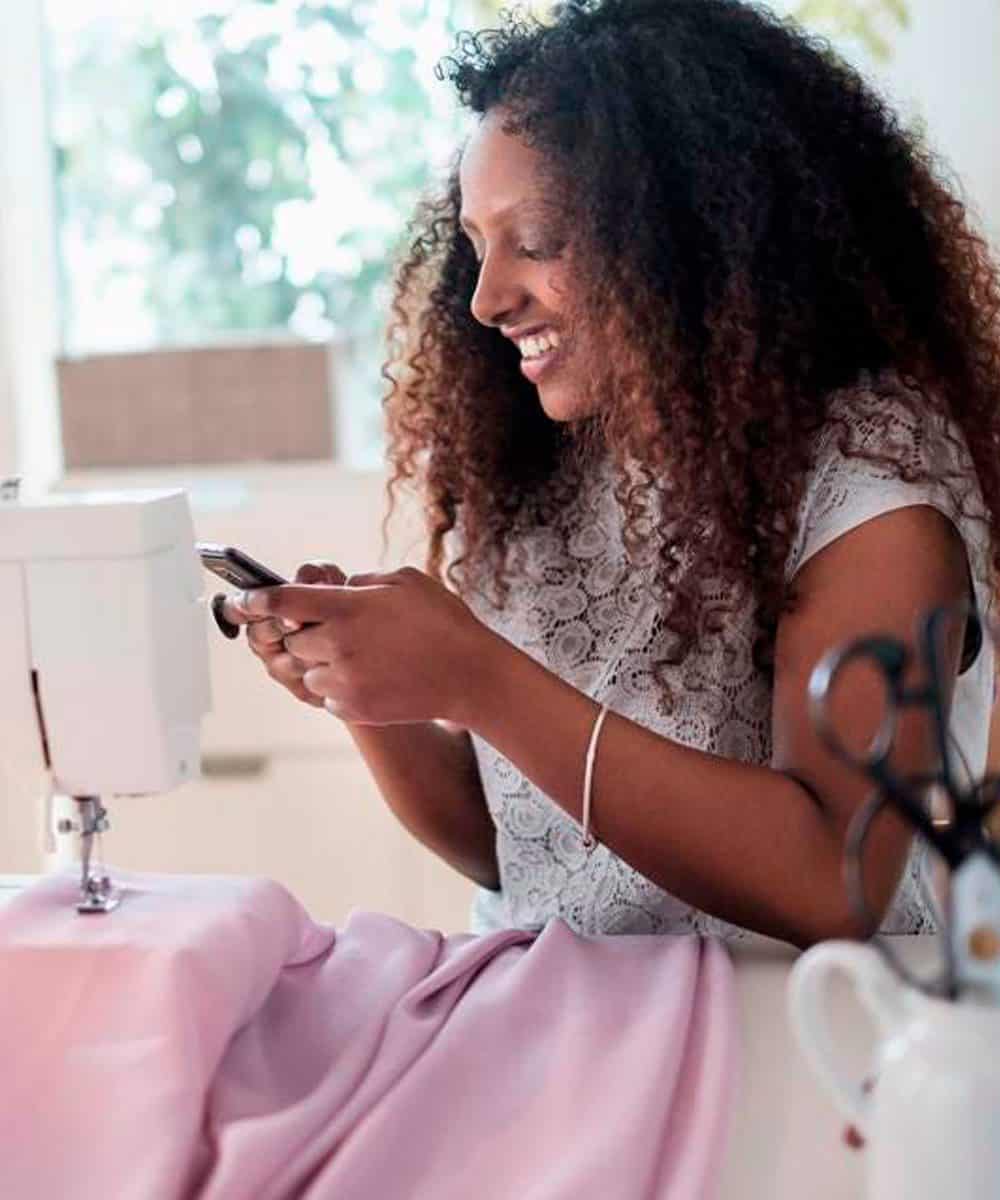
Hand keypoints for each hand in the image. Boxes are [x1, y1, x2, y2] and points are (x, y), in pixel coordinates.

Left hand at [223, 565, 491, 724]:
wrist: (470, 676)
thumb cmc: (443, 623)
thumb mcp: (404, 581)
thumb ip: (362, 582)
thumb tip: (340, 590)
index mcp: (345, 608)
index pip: (281, 601)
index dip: (256, 599)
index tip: (244, 600)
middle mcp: (337, 645)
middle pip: (292, 639)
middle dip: (308, 633)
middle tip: (341, 631)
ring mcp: (343, 680)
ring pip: (308, 671)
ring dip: (324, 663)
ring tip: (364, 657)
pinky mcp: (352, 708)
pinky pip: (328, 696)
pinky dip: (341, 688)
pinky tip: (374, 677)